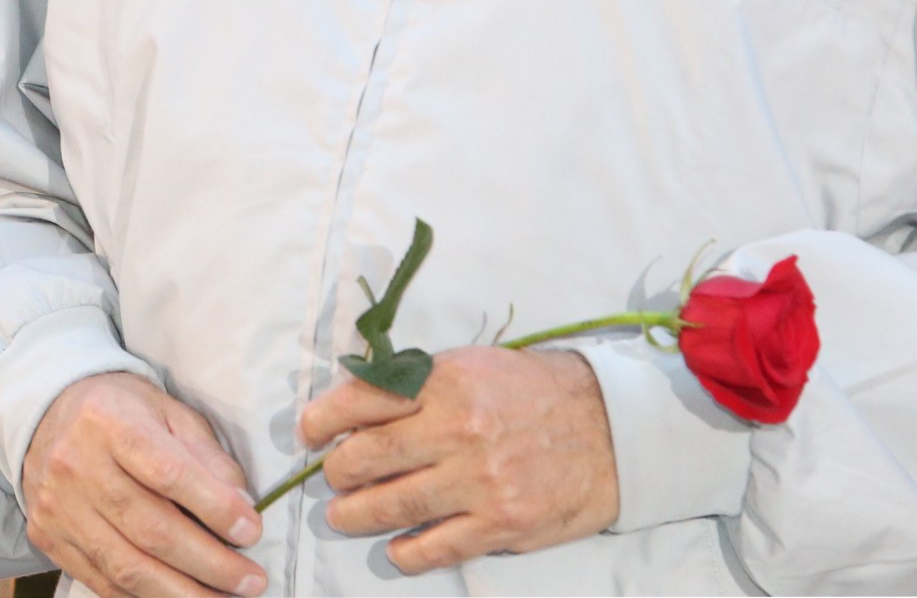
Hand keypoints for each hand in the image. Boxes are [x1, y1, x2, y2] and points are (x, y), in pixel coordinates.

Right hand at [22, 372, 266, 597]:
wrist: (47, 413)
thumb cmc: (121, 411)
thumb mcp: (168, 412)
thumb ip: (205, 455)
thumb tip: (242, 505)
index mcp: (109, 421)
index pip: (168, 473)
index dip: (214, 507)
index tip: (251, 531)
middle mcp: (76, 465)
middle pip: (150, 529)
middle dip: (209, 563)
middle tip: (250, 581)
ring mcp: (59, 507)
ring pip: (127, 566)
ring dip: (183, 593)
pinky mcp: (49, 538)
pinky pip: (103, 582)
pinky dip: (146, 597)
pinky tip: (181, 597)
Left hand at [300, 345, 618, 574]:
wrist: (608, 428)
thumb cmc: (531, 391)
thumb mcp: (471, 365)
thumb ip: (417, 382)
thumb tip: (357, 406)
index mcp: (445, 382)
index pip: (363, 399)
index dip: (323, 419)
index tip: (308, 433)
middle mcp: (457, 429)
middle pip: (367, 457)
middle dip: (336, 471)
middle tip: (331, 477)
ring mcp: (479, 481)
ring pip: (392, 505)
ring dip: (356, 515)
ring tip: (344, 515)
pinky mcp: (500, 523)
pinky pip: (434, 547)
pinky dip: (405, 552)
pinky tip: (396, 548)